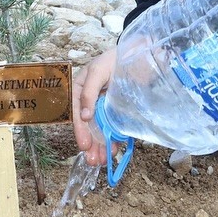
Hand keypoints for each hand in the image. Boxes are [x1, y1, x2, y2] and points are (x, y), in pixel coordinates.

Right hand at [71, 49, 116, 165]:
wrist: (141, 54)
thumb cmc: (116, 58)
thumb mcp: (98, 72)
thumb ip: (88, 92)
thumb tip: (84, 116)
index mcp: (80, 89)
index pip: (76, 113)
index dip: (80, 130)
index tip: (85, 145)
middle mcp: (90, 101)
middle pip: (87, 126)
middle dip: (89, 144)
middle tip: (92, 160)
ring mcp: (104, 108)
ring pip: (99, 131)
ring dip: (99, 147)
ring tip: (100, 162)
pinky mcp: (117, 112)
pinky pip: (113, 129)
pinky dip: (112, 141)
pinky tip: (112, 151)